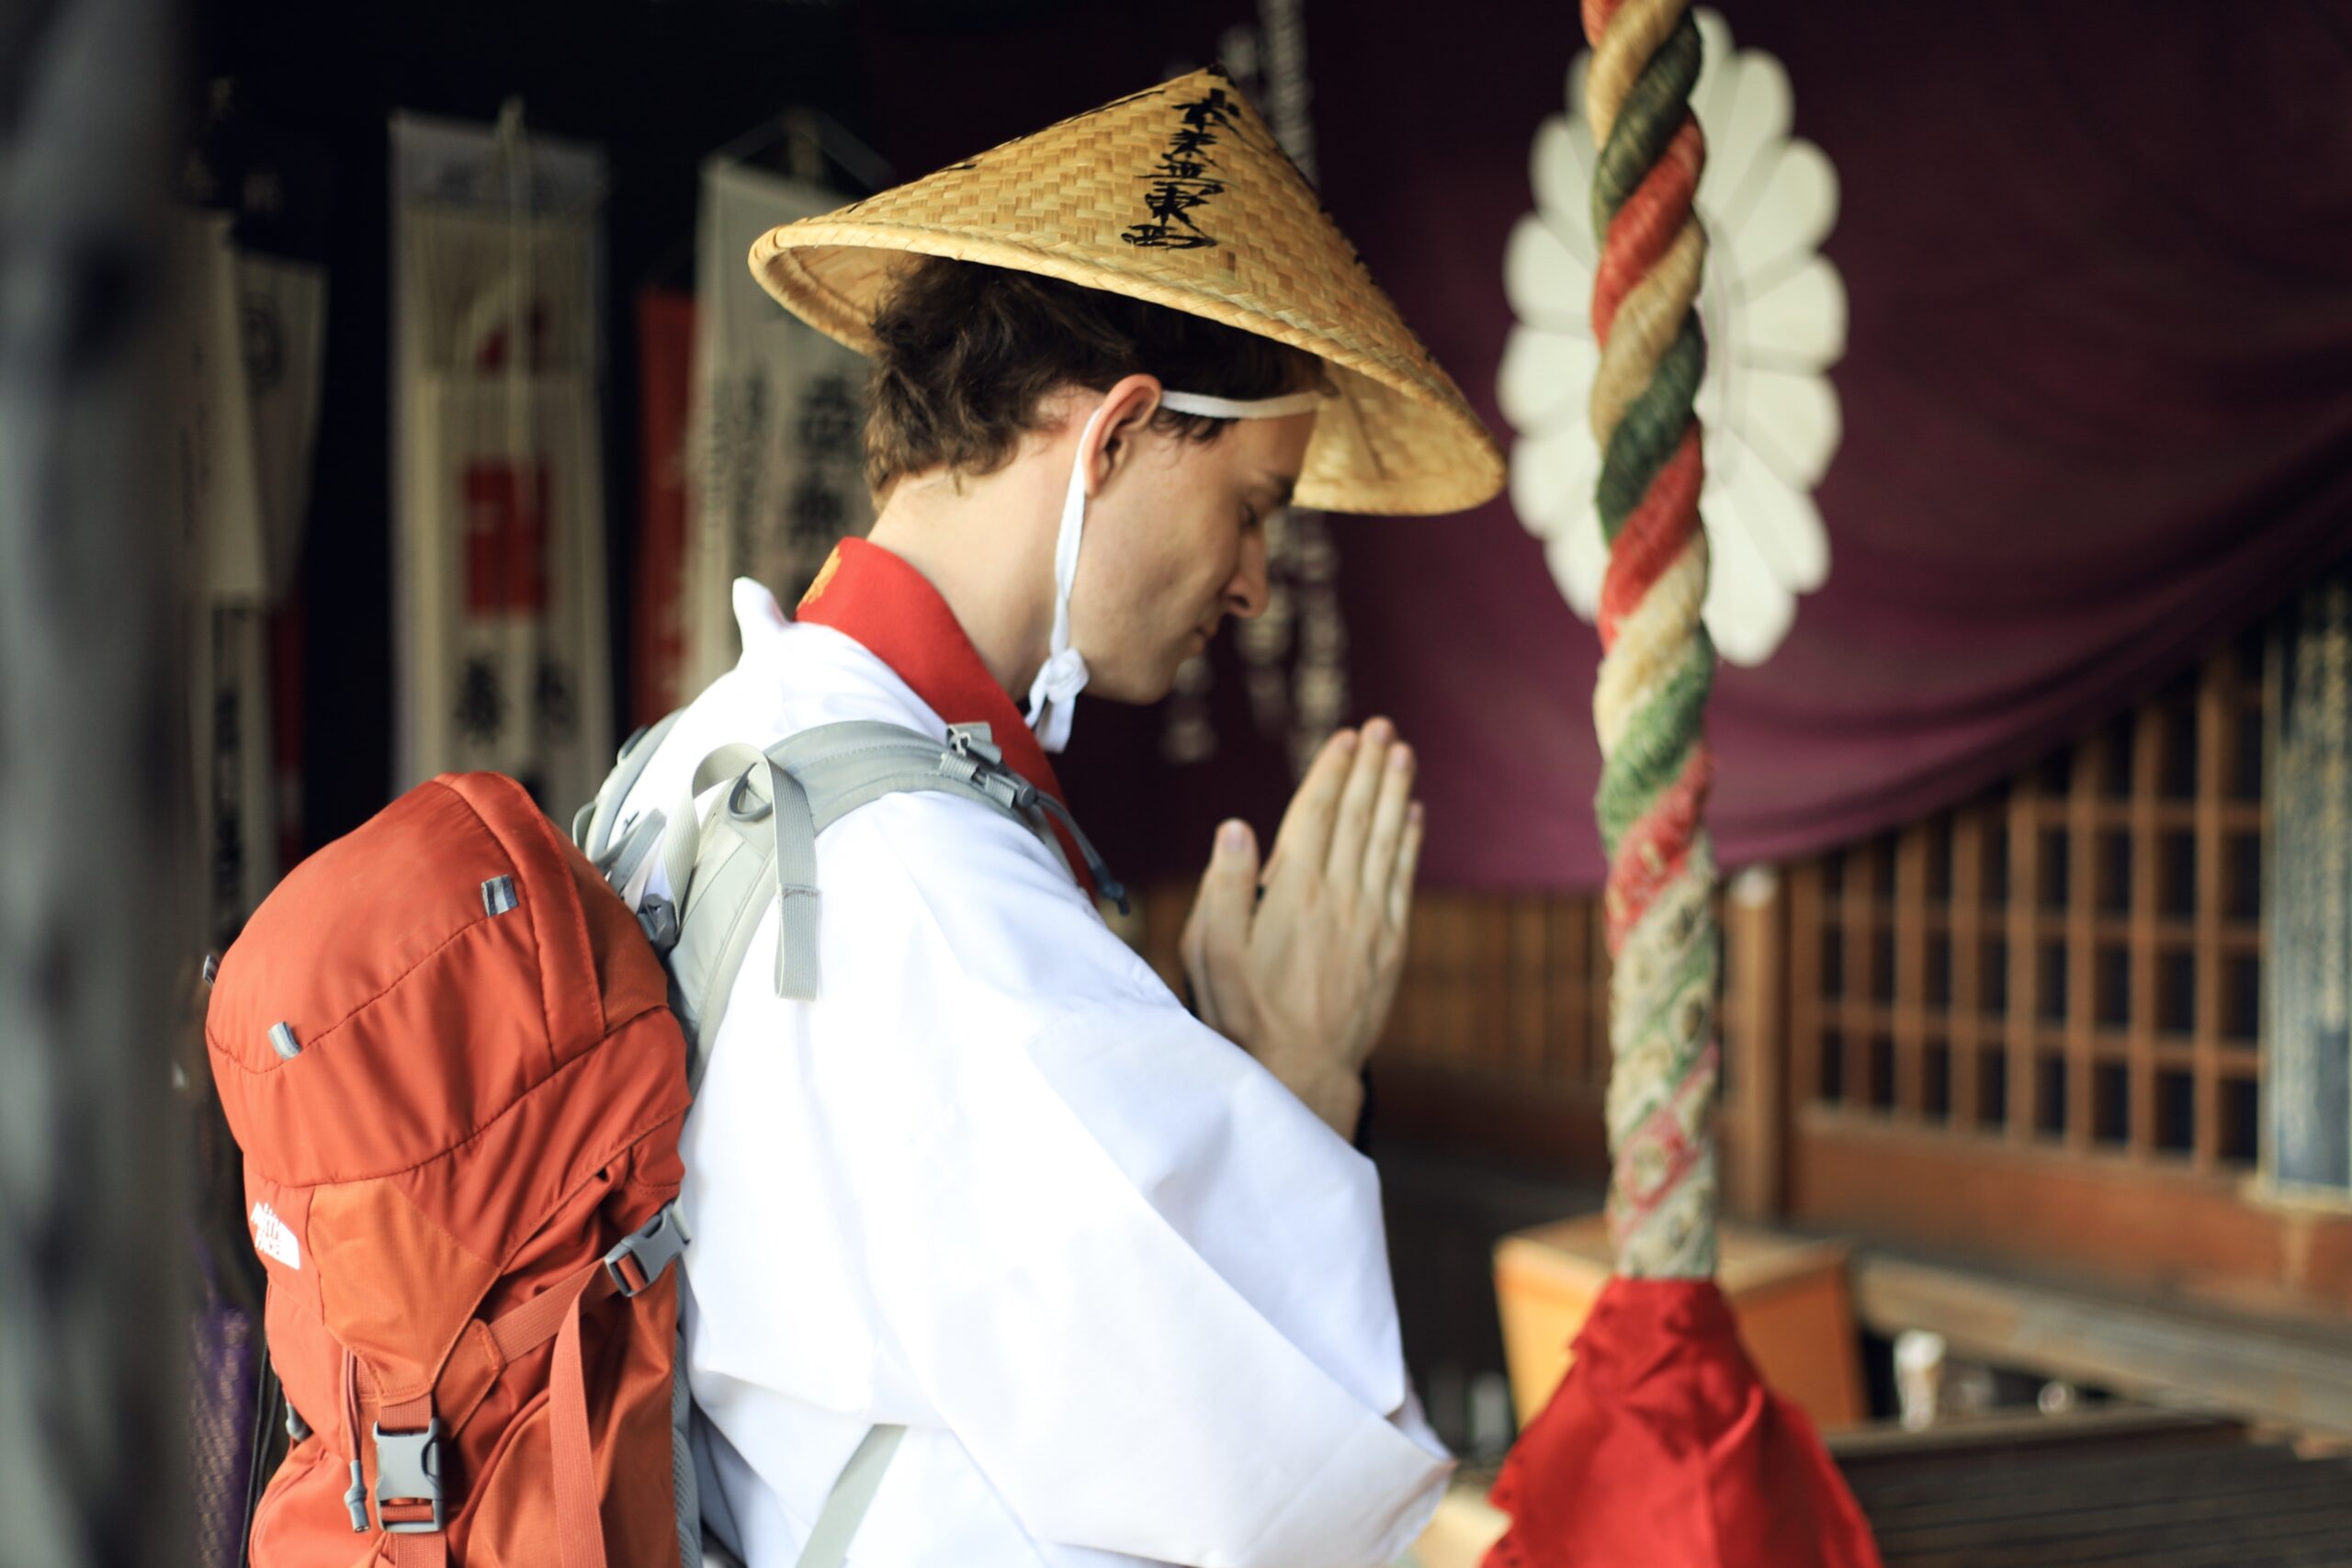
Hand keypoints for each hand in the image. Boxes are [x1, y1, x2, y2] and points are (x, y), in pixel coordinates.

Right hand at [1180, 720, 1425, 1137]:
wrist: (1301, 1073)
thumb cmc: (1243, 1013)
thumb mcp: (1211, 952)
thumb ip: (1222, 886)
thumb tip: (1235, 826)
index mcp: (1292, 891)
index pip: (1316, 814)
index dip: (1331, 771)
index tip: (1345, 736)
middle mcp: (1338, 897)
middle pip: (1358, 817)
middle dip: (1369, 767)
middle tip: (1381, 727)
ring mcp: (1371, 921)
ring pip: (1386, 841)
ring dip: (1395, 792)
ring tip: (1403, 754)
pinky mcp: (1390, 946)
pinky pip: (1404, 880)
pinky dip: (1410, 842)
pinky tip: (1415, 814)